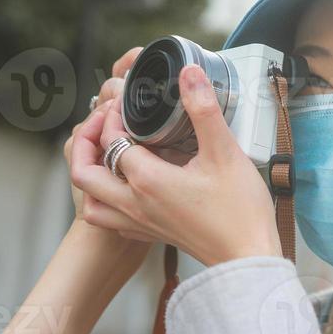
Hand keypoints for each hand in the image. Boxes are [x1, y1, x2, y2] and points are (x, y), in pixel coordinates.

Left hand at [70, 63, 281, 267]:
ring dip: (91, 175)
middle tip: (104, 124)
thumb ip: (204, 110)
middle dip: (86, 143)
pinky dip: (107, 199)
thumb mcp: (225, 153)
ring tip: (107, 154)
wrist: (248, 260)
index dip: (112, 115)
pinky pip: (110, 218)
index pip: (110, 140)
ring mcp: (140, 222)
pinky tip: (127, 185)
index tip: (127, 101)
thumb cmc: (240, 212)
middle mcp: (135, 204)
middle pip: (84, 173)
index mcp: (147, 181)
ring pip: (91, 201)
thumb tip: (189, 74)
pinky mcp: (150, 234)